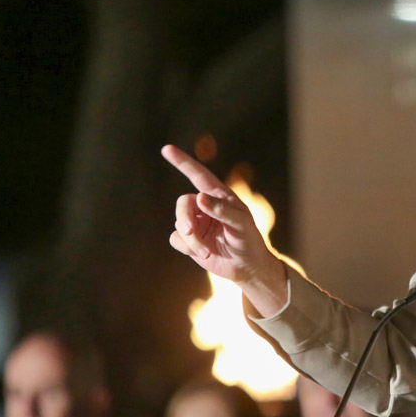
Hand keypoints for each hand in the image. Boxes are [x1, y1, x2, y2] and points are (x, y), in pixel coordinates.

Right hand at [161, 144, 282, 288]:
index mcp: (219, 196)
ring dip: (191, 239)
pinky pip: (176, 239)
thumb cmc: (249, 240)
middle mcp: (204, 205)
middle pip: (182, 203)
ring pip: (179, 224)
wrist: (246, 267)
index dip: (183, 162)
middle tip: (190, 232)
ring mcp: (195, 222)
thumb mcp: (241, 224)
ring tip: (206, 251)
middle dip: (184, 219)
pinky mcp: (189, 239)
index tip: (166, 149)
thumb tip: (199, 198)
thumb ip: (222, 210)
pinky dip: (188, 247)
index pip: (199, 175)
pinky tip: (204, 254)